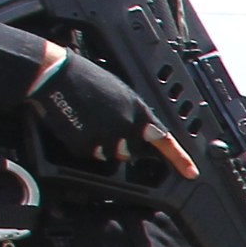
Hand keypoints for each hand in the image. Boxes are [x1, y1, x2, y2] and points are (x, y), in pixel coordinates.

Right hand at [26, 46, 196, 176]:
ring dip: (102, 144)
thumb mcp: (121, 92)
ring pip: (111, 154)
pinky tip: (77, 123)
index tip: (191, 172)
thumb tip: (141, 129)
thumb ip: (134, 113)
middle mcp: (126, 126)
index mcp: (138, 111)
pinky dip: (83, 143)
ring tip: (89, 119)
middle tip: (104, 121)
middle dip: (121, 142)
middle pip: (132, 151)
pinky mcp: (85, 145)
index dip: (180, 158)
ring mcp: (106, 137)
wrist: (55, 74)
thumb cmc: (86, 78)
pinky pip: (89, 153)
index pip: (165, 140)